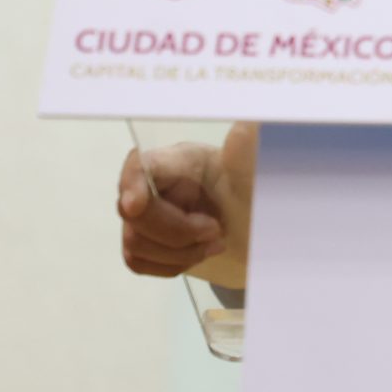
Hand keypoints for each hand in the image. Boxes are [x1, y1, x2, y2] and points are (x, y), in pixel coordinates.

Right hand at [116, 125, 255, 287]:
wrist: (258, 236)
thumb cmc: (256, 200)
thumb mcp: (256, 176)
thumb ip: (248, 153)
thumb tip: (247, 126)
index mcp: (181, 160)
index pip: (141, 165)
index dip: (132, 182)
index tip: (135, 205)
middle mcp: (156, 184)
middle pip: (133, 213)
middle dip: (177, 231)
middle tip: (216, 231)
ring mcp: (146, 215)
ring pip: (135, 243)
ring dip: (180, 252)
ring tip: (215, 243)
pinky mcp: (145, 244)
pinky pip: (138, 262)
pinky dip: (171, 266)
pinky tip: (198, 255)